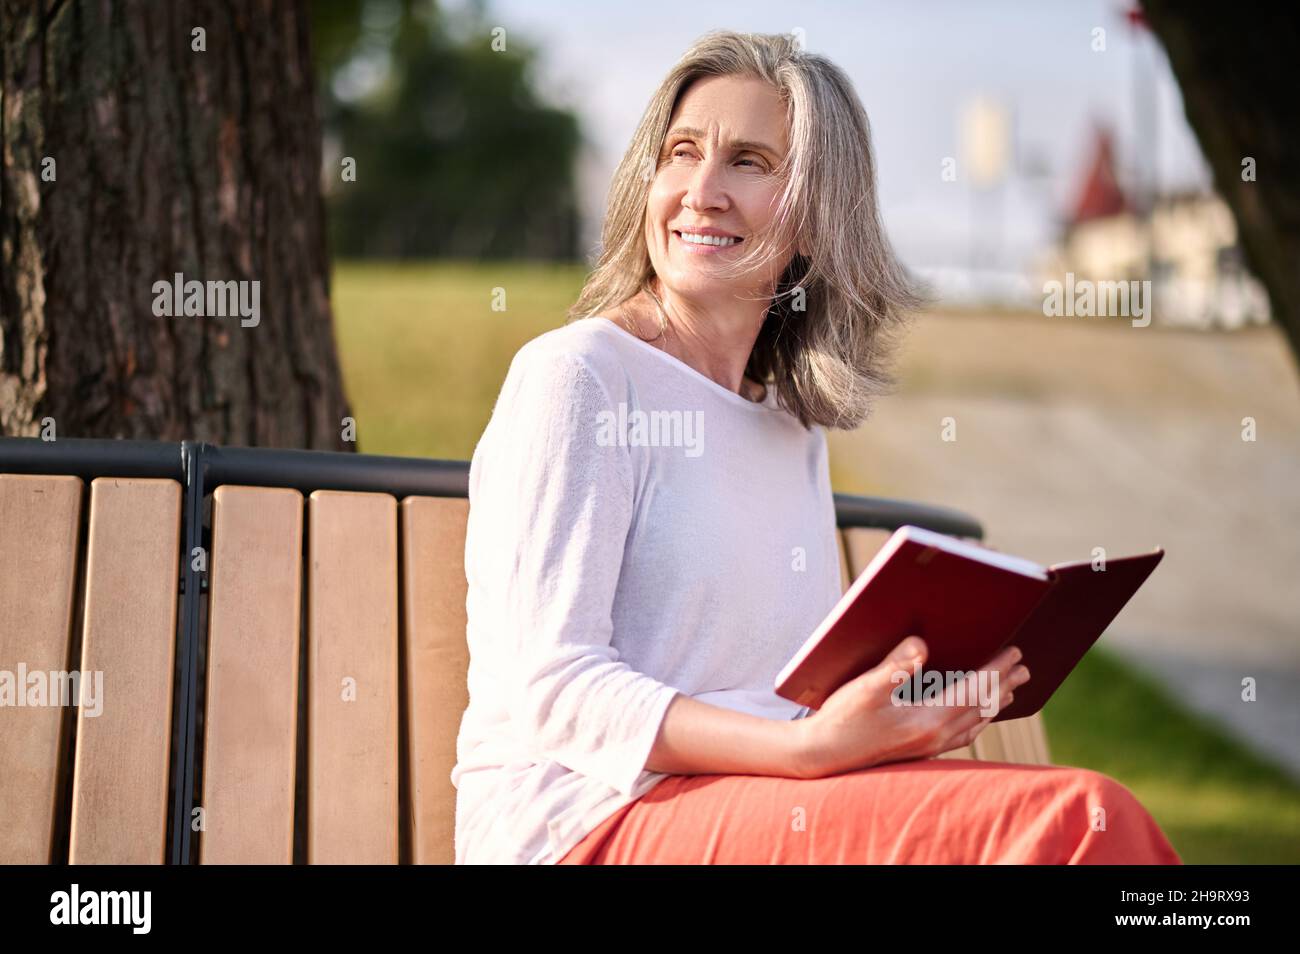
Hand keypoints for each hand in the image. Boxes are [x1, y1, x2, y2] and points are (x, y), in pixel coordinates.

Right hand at [793, 634, 1030, 778]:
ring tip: (1011, 690)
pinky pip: (961, 734)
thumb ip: (896, 665)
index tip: (1015, 653)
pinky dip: (977, 720)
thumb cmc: (841, 719)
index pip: (974, 690)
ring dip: (994, 703)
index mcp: (928, 720)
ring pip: (974, 723)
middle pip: (981, 707)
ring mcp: (928, 746)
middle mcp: (935, 737)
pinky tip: (976, 718)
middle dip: (1004, 685)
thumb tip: (922, 645)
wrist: (823, 754)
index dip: (996, 670)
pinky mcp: (920, 749)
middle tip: (1024, 667)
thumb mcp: (865, 687)